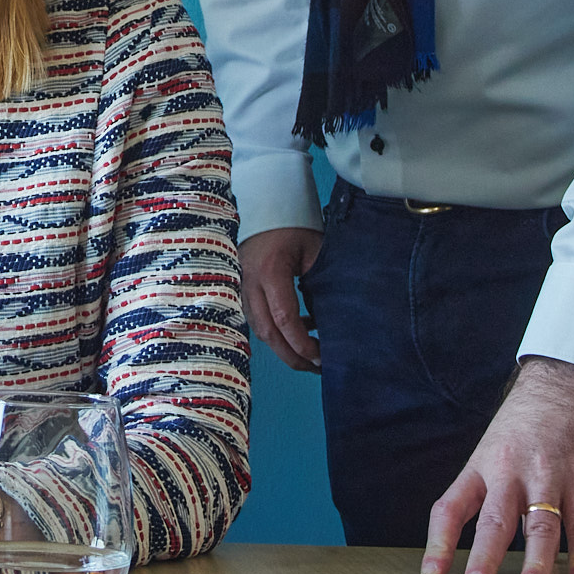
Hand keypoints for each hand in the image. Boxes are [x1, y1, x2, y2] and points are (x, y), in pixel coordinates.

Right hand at [238, 227, 322, 371]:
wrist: (265, 205)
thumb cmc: (293, 225)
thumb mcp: (314, 249)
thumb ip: (321, 281)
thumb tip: (330, 318)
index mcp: (270, 272)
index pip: (285, 319)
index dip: (302, 344)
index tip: (321, 357)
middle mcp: (250, 283)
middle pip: (268, 333)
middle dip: (292, 356)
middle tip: (317, 367)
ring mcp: (242, 287)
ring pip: (260, 330)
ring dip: (283, 348)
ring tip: (309, 356)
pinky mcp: (243, 289)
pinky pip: (257, 320)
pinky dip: (276, 333)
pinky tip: (296, 333)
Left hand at [421, 357, 573, 573]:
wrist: (565, 377)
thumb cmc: (528, 418)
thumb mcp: (495, 446)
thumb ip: (490, 486)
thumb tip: (483, 534)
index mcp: (482, 466)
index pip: (451, 507)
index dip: (439, 542)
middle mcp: (509, 472)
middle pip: (493, 521)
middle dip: (484, 558)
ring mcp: (547, 475)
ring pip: (539, 524)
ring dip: (536, 560)